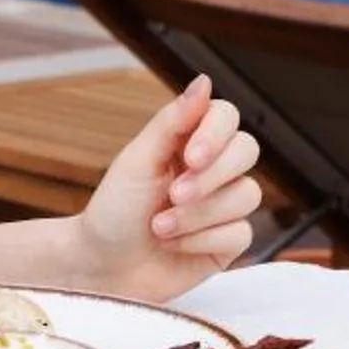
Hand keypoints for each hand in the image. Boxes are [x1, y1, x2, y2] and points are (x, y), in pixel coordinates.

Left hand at [71, 76, 263, 302]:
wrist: (102, 268)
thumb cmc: (114, 211)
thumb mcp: (137, 161)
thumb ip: (172, 121)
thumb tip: (204, 81)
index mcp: (188, 142)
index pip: (226, 117)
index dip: (216, 134)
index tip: (190, 157)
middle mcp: (212, 170)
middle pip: (247, 150)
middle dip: (209, 177)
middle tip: (173, 195)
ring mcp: (223, 206)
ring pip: (246, 195)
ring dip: (198, 215)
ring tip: (159, 228)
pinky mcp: (228, 242)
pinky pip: (240, 233)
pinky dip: (201, 241)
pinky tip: (174, 246)